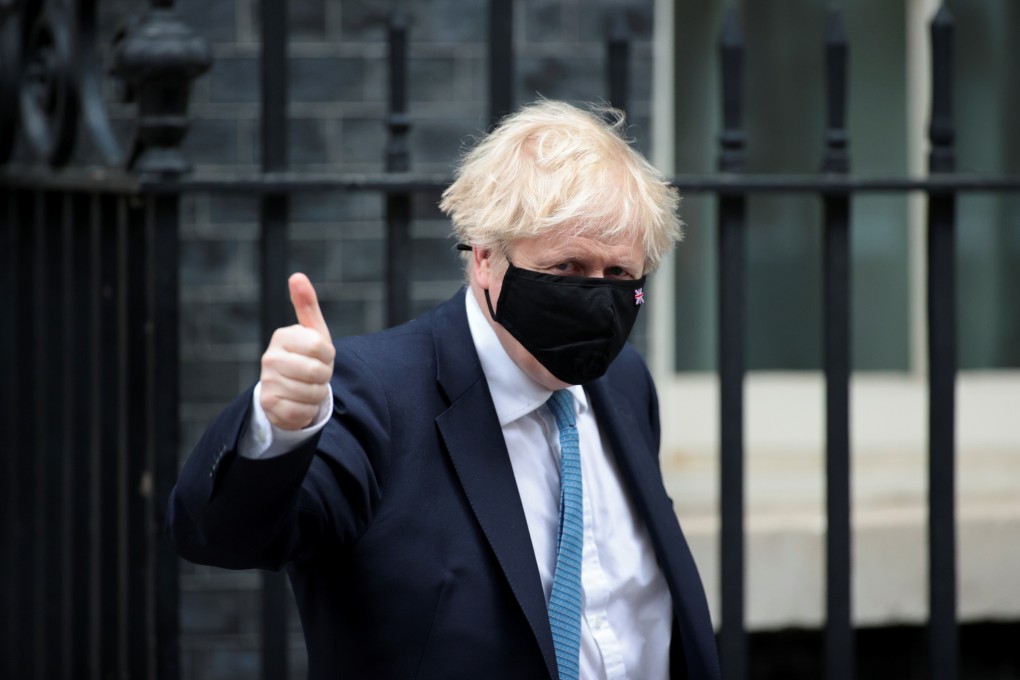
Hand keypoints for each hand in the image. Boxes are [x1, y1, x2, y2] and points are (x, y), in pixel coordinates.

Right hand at [259, 273, 335, 429]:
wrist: (289, 390)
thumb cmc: (307, 356)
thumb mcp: (312, 331)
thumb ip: (306, 304)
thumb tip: (297, 276)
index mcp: (282, 337)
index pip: (320, 347)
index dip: (328, 356)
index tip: (321, 356)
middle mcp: (269, 358)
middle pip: (317, 372)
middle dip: (324, 376)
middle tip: (316, 374)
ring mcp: (267, 382)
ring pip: (312, 393)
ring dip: (317, 394)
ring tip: (308, 388)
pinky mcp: (269, 405)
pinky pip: (302, 411)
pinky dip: (307, 410)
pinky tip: (299, 402)